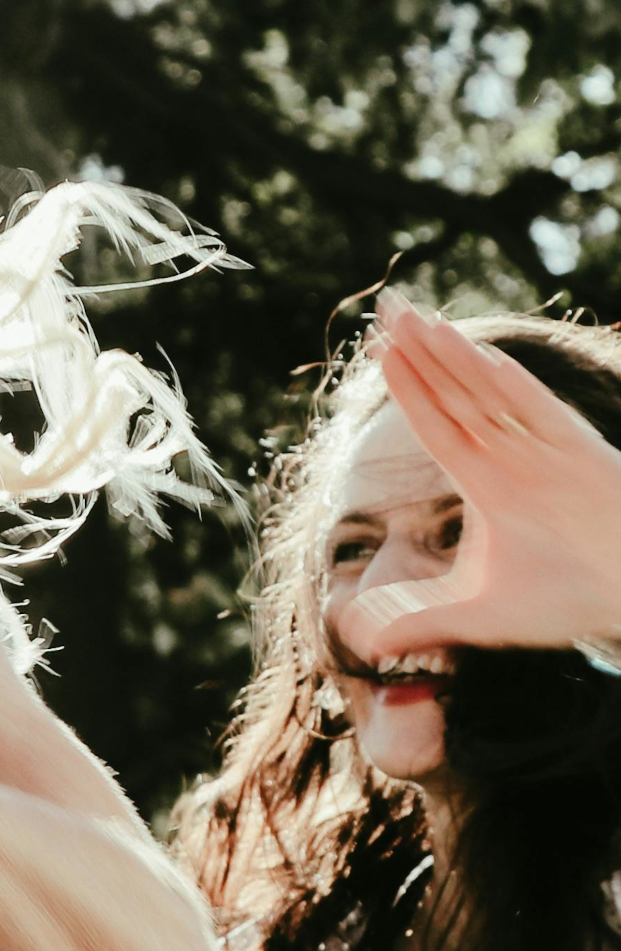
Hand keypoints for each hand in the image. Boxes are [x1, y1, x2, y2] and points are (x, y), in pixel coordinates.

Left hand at [340, 295, 620, 660]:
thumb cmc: (570, 600)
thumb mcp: (481, 616)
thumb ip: (422, 620)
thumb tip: (363, 644)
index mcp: (490, 482)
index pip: (437, 424)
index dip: (407, 387)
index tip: (377, 349)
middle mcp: (516, 458)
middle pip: (457, 394)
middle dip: (424, 352)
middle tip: (388, 306)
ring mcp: (551, 454)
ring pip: (494, 395)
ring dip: (457, 357)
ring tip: (420, 320)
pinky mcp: (588, 461)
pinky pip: (544, 419)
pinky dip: (514, 390)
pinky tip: (482, 360)